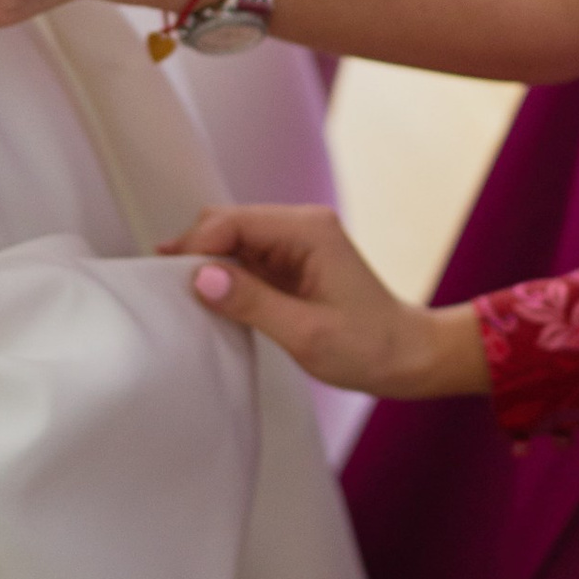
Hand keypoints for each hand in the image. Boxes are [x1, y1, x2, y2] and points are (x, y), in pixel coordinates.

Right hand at [168, 206, 488, 399]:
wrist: (408, 356)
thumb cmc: (368, 347)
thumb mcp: (306, 333)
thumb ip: (252, 302)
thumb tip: (201, 277)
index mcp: (307, 230)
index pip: (232, 222)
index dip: (196, 247)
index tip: (171, 282)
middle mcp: (301, 225)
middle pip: (227, 222)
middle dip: (196, 252)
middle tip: (169, 291)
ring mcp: (296, 241)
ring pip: (232, 239)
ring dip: (209, 265)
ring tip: (185, 299)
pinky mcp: (293, 262)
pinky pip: (246, 258)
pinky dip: (226, 276)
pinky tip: (212, 301)